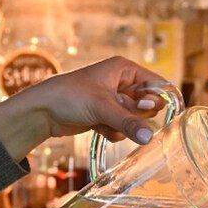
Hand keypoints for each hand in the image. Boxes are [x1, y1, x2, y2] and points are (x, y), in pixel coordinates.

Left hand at [0, 57, 175, 160]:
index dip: (161, 99)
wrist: (41, 111)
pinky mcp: (106, 116)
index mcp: (124, 69)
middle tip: (120, 114)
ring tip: (103, 122)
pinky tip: (97, 128)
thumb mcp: (102, 107)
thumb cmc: (69, 96)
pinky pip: (122, 128)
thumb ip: (128, 122)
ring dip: (123, 126)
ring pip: (135, 120)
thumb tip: (151, 138)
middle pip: (148, 105)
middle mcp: (122, 83)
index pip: (156, 83)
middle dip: (136, 116)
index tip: (167, 115)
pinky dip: (112, 132)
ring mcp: (114, 101)